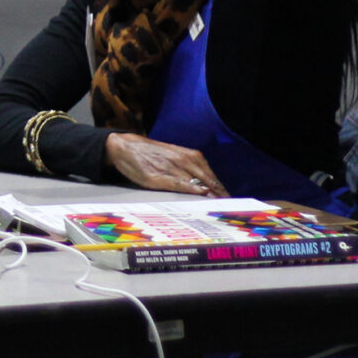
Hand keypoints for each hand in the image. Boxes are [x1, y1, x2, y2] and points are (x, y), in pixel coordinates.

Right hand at [103, 133, 229, 196]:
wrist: (125, 146)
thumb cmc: (151, 154)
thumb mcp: (174, 157)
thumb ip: (190, 169)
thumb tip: (207, 187)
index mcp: (191, 156)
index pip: (213, 177)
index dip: (223, 192)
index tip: (233, 204)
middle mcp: (184, 161)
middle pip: (209, 181)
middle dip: (221, 196)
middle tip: (232, 210)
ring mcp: (171, 168)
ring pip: (197, 182)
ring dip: (211, 195)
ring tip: (221, 208)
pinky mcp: (158, 177)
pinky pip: (178, 183)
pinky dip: (191, 188)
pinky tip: (200, 193)